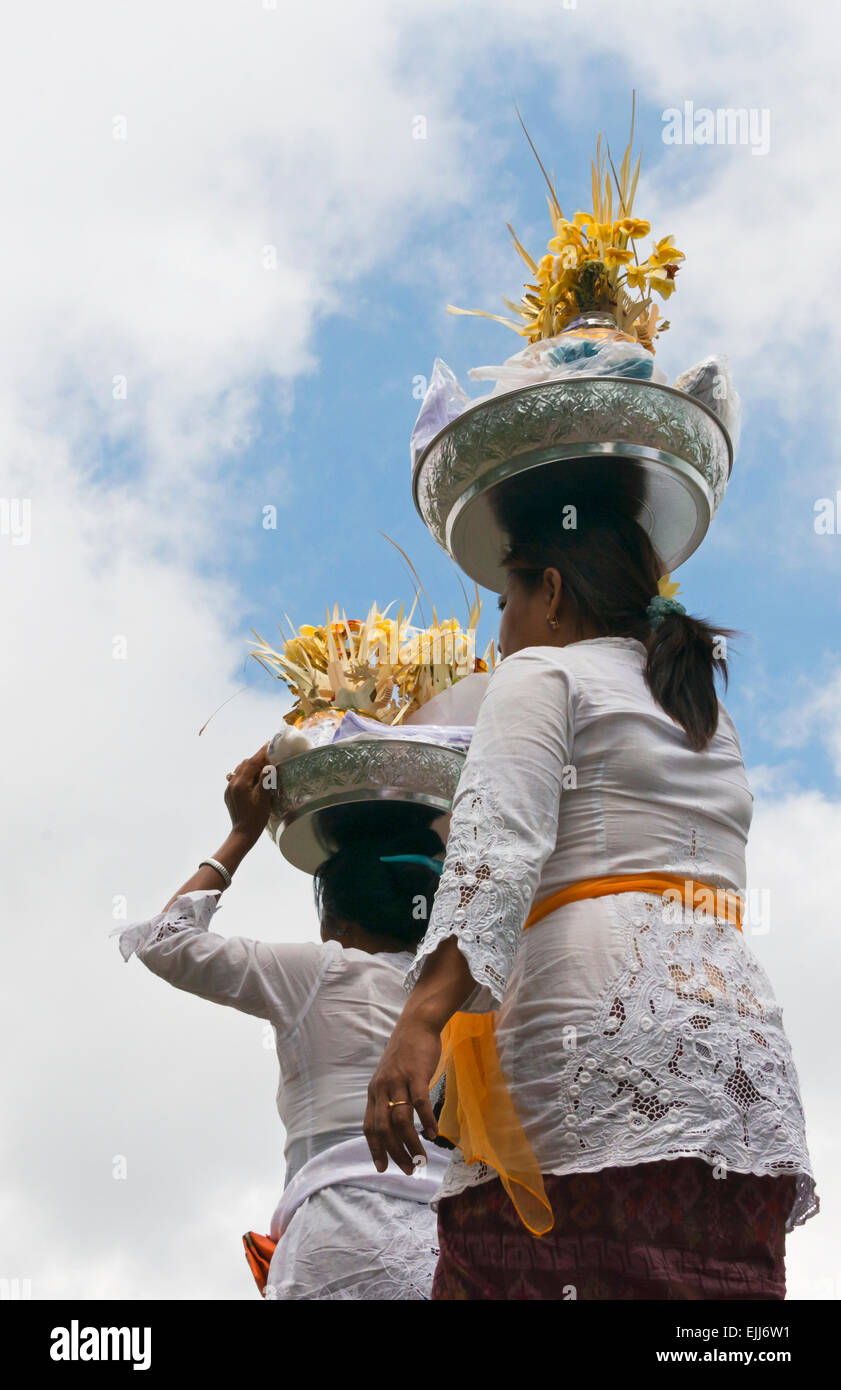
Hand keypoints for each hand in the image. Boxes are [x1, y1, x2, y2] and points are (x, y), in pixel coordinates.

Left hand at [224, 744, 272, 843]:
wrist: (243, 833)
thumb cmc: (256, 818)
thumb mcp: (263, 800)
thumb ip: (265, 782)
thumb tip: (268, 766)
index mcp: (240, 784)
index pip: (252, 763)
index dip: (261, 753)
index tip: (269, 744)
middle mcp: (232, 784)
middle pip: (245, 764)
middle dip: (257, 758)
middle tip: (270, 756)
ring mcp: (229, 789)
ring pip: (240, 770)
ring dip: (251, 766)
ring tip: (263, 766)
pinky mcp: (229, 793)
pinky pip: (236, 777)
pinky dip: (246, 774)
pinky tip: (253, 777)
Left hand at [364, 1015, 441, 1175]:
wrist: (416, 1025)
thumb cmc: (405, 1054)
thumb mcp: (388, 1077)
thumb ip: (387, 1098)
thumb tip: (393, 1127)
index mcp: (374, 1092)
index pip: (370, 1127)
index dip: (375, 1149)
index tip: (382, 1168)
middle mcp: (382, 1088)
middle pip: (384, 1129)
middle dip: (395, 1153)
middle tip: (409, 1169)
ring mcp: (398, 1081)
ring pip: (401, 1120)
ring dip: (412, 1143)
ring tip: (422, 1159)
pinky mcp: (416, 1074)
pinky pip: (420, 1103)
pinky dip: (427, 1121)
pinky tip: (434, 1134)